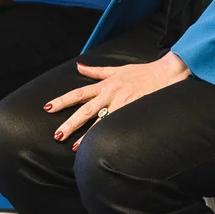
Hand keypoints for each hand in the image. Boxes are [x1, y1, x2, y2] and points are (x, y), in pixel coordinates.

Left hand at [44, 51, 192, 144]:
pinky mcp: (133, 108)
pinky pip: (116, 122)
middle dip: (69, 122)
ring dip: (86, 134)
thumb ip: (97, 71)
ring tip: (74, 147)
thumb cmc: (144, 72)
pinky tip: (100, 144)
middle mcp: (110, 93)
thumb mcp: (117, 69)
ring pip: (99, 120)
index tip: (47, 108)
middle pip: (85, 109)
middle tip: (57, 135)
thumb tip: (78, 66)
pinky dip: (107, 132)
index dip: (62, 100)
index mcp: (105, 84)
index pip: (78, 93)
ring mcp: (121, 102)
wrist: (166, 72)